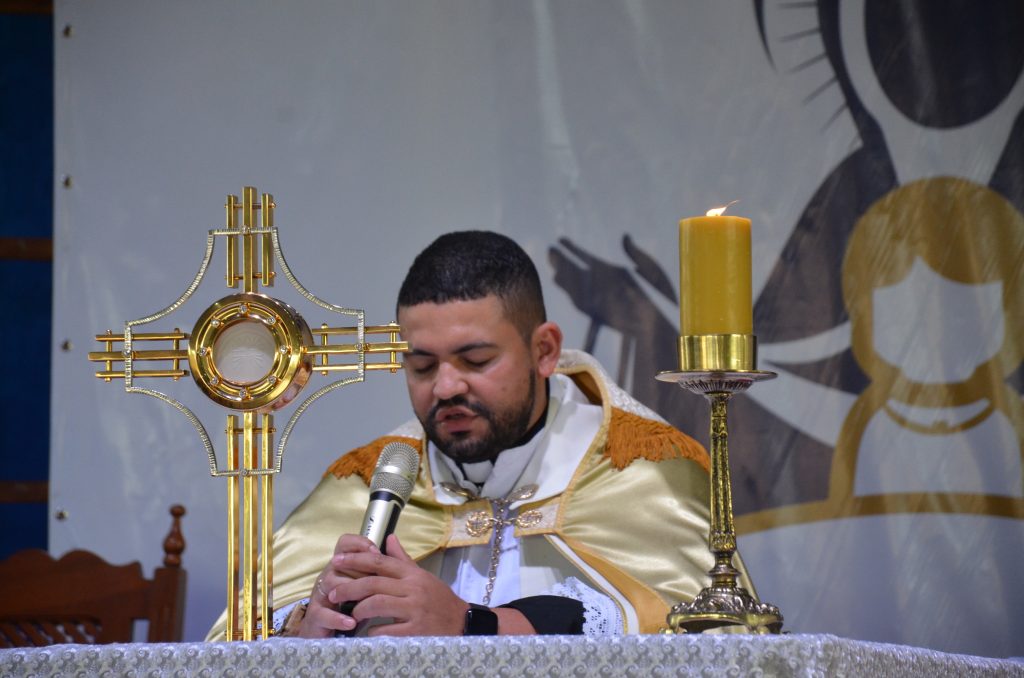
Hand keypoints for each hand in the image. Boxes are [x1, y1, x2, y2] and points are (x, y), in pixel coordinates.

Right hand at [297, 533, 377, 637]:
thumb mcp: (370, 587)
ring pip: (330, 583)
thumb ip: (381, 566)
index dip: (359, 544)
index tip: (377, 553)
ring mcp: (320, 596)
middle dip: (360, 570)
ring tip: (367, 602)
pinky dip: (338, 618)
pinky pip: (323, 613)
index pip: (344, 543)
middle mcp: (329, 576)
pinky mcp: (315, 616)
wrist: (331, 639)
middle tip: (378, 581)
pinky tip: (352, 623)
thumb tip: (392, 539)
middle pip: (340, 563)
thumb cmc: (353, 609)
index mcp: (342, 567)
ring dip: (350, 591)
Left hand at [331, 534, 469, 635]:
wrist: (462, 622)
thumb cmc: (439, 599)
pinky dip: (373, 631)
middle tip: (332, 591)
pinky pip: (387, 630)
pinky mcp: (415, 630)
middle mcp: (413, 588)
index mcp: (412, 574)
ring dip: (359, 608)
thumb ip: (402, 559)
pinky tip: (367, 632)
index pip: (380, 562)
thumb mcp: (422, 576)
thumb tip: (389, 538)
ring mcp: (414, 609)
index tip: (337, 560)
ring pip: (377, 603)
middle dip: (348, 586)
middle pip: (373, 582)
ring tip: (350, 613)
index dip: (355, 560)